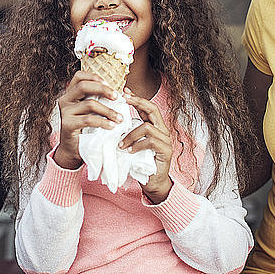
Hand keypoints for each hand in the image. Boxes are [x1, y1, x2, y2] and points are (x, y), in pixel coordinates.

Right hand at [55, 71, 123, 169]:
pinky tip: (111, 126)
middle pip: (83, 86)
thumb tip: (121, 93)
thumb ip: (98, 100)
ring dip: (108, 110)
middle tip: (117, 97)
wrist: (73, 148)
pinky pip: (88, 119)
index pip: (79, 76)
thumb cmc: (85, 128)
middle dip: (103, 90)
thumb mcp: (91, 111)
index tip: (109, 84)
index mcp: (70, 93)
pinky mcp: (67, 124)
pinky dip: (103, 122)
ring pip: (89, 104)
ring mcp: (65, 112)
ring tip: (119, 118)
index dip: (94, 77)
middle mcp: (65, 100)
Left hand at [119, 89, 172, 203]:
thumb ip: (126, 133)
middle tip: (123, 100)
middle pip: (152, 109)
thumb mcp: (131, 144)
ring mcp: (165, 140)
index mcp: (154, 126)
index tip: (124, 91)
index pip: (147, 106)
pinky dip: (137, 145)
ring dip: (131, 134)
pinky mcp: (166, 151)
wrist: (153, 182)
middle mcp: (162, 130)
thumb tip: (109, 121)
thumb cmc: (140, 163)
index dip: (136, 98)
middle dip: (137, 102)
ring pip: (148, 127)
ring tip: (120, 144)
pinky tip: (129, 151)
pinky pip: (151, 142)